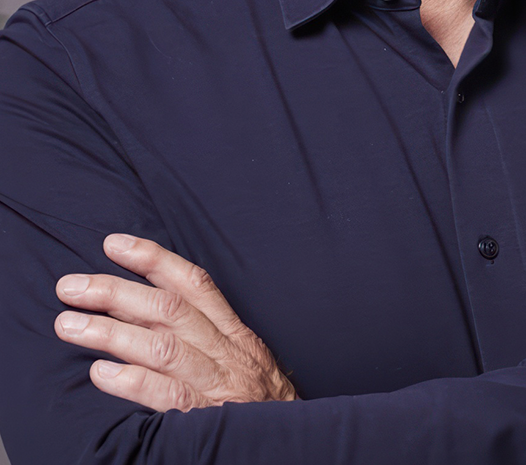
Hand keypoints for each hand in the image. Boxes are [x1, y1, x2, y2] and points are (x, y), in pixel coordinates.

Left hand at [54, 234, 297, 411]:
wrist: (293, 445)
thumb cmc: (259, 405)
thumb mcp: (241, 359)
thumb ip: (202, 338)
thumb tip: (138, 315)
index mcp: (233, 332)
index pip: (192, 282)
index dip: (153, 258)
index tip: (113, 245)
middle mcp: (226, 351)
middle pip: (168, 308)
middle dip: (115, 291)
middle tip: (70, 286)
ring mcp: (218, 384)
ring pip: (162, 346)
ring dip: (110, 332)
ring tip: (69, 325)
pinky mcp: (208, 421)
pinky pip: (167, 396)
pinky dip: (132, 381)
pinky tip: (99, 373)